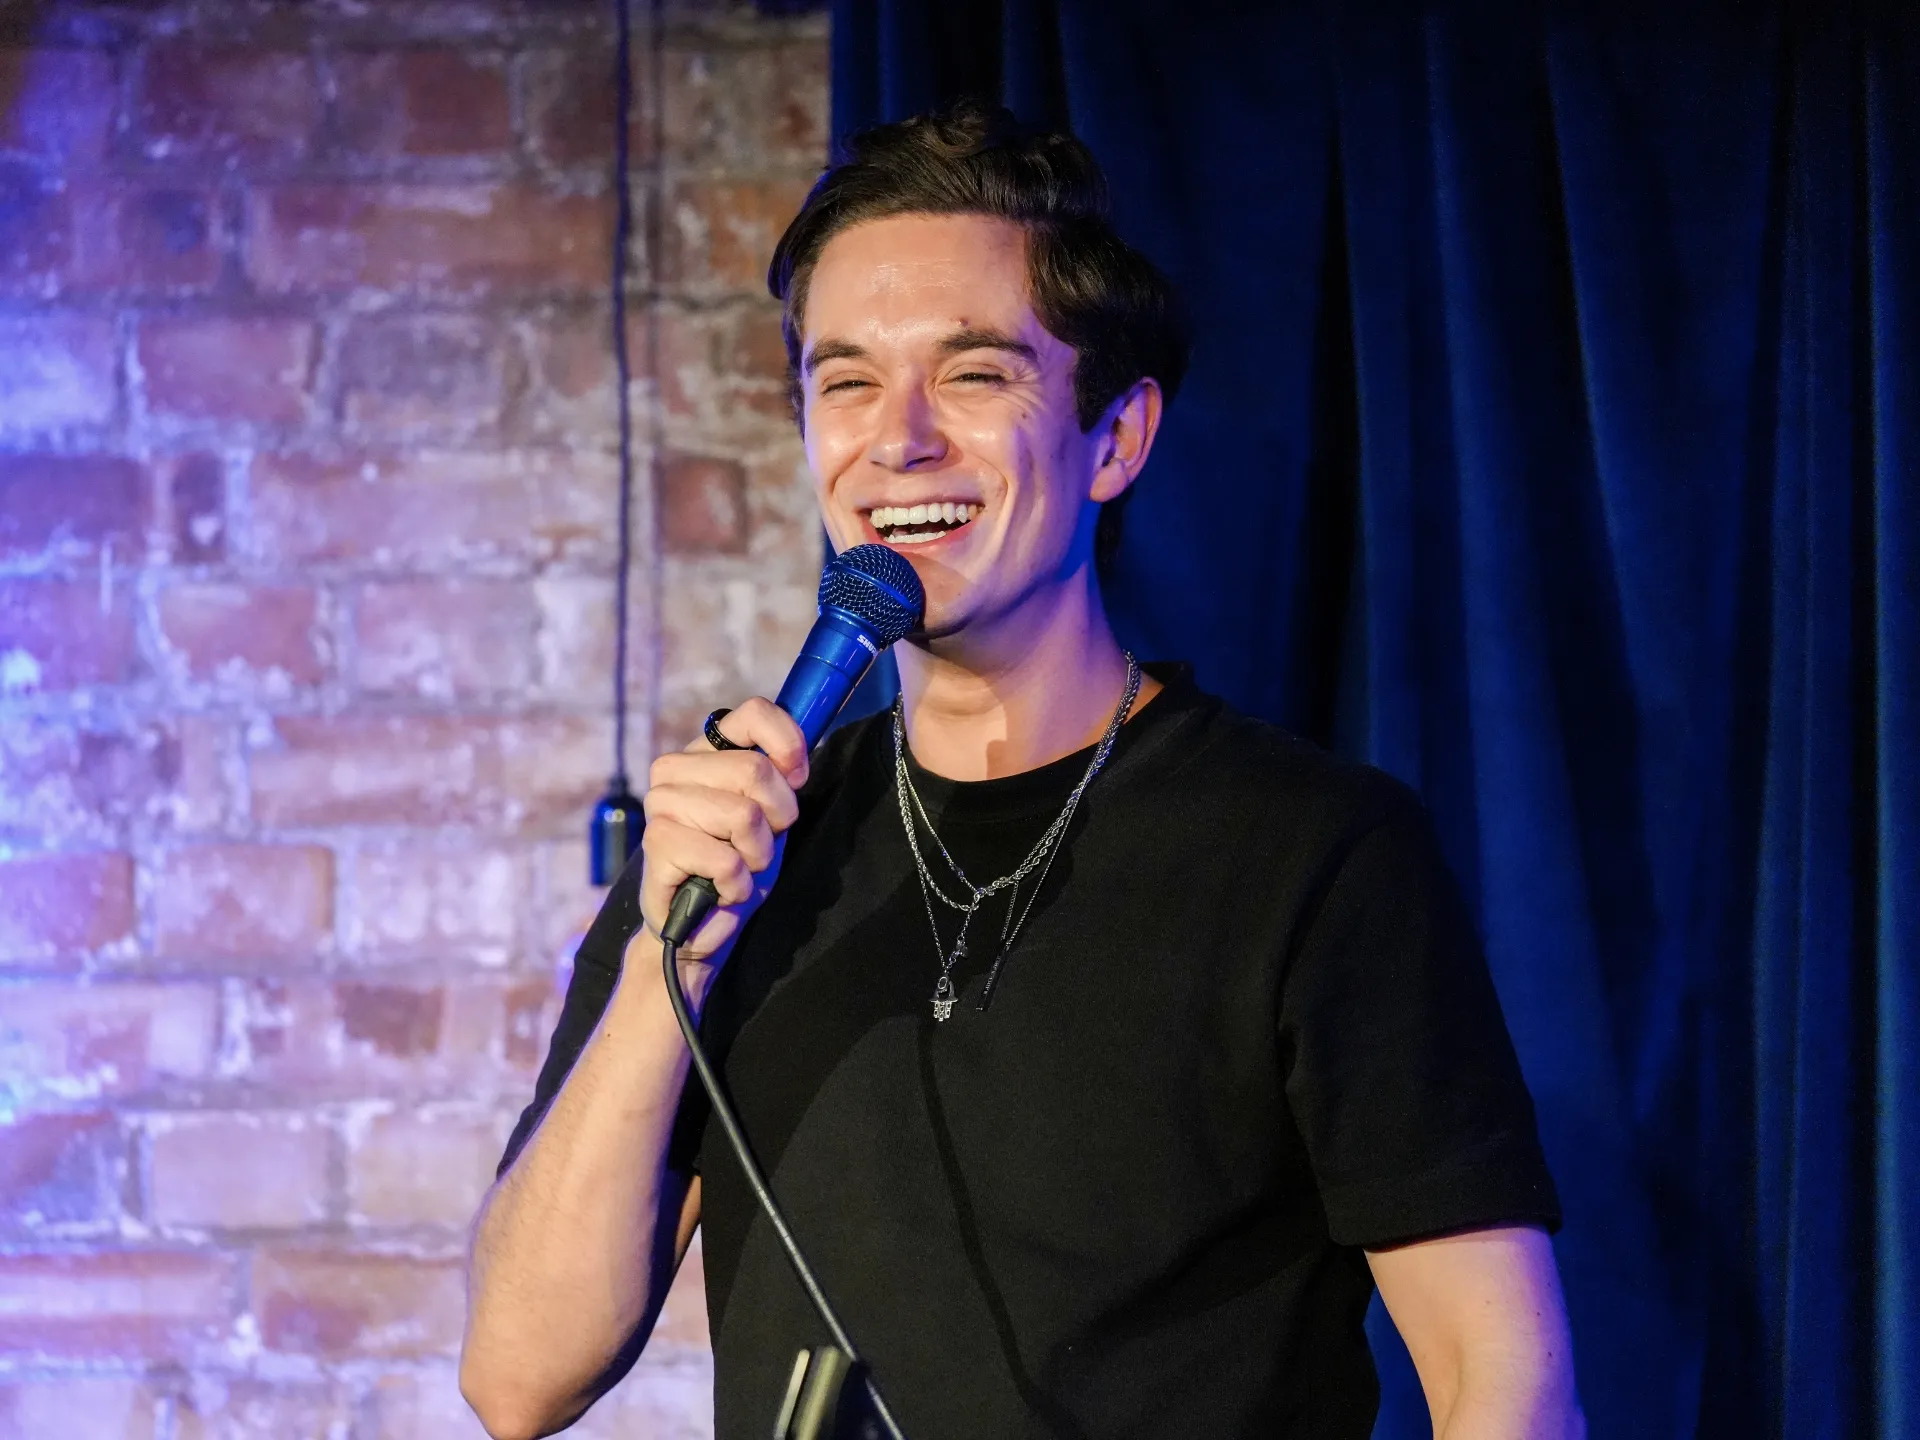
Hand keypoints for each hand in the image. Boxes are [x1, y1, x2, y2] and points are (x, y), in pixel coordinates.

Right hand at [637, 698, 809, 978]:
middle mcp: (675, 767)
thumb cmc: (737, 860)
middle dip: (776, 817)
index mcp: (706, 749)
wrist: (699, 924)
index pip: (754, 713)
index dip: (787, 746)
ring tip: (739, 867)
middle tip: (760, 842)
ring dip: (757, 855)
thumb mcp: (769, 811)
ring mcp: (660, 803)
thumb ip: (777, 775)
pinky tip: (722, 889)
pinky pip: (726, 859)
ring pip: (743, 816)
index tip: (797, 779)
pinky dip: (737, 883)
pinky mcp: (657, 843)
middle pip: (755, 771)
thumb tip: (794, 757)